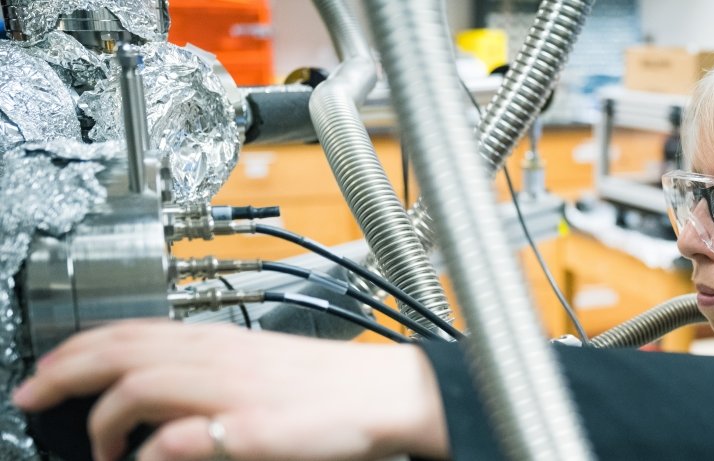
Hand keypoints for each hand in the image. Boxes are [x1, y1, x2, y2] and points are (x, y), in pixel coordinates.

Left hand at [12, 320, 448, 460]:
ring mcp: (233, 393)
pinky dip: (153, 449)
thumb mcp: (256, 365)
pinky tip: (143, 459)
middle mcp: (219, 359)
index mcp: (219, 342)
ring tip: (93, 447)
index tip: (47, 369)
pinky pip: (185, 437)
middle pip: (122, 351)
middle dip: (64, 372)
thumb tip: (158, 390)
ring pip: (142, 386)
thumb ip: (207, 370)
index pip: (131, 331)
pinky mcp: (253, 431)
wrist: (383, 392)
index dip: (77, 348)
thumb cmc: (325, 384)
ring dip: (102, 418)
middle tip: (31, 396)